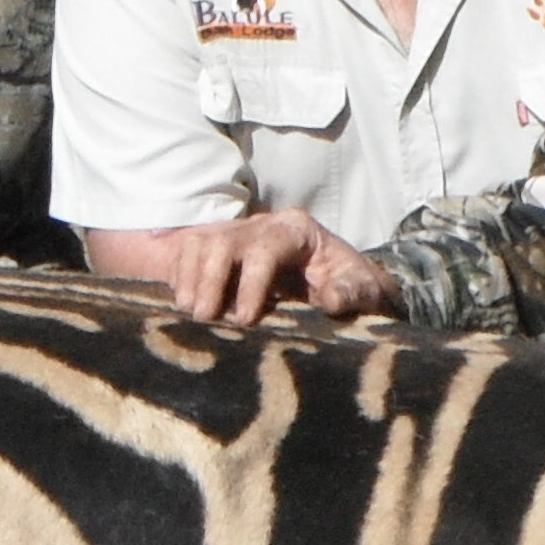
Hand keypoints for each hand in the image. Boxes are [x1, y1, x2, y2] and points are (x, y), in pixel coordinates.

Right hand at [122, 210, 396, 327]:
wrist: (340, 279)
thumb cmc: (350, 284)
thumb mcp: (364, 288)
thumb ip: (353, 292)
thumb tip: (331, 299)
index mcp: (296, 230)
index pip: (264, 248)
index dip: (250, 283)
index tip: (244, 319)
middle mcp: (261, 225)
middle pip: (224, 241)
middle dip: (210, 279)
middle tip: (205, 318)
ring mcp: (237, 234)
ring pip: (200, 242)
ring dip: (189, 276)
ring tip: (189, 313)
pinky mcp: (219, 249)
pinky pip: (188, 252)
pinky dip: (179, 275)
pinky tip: (180, 303)